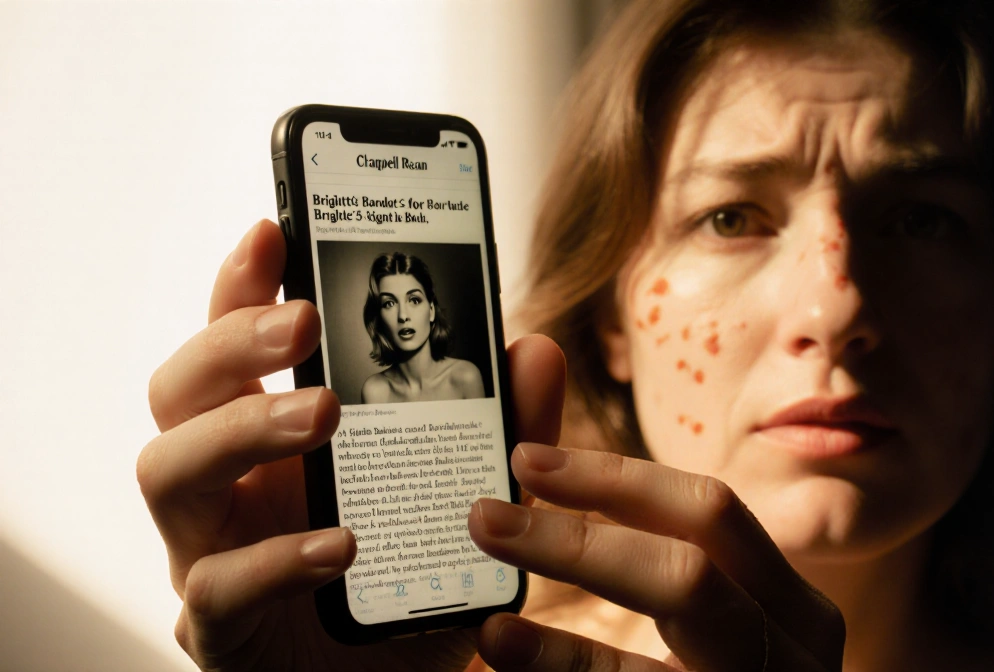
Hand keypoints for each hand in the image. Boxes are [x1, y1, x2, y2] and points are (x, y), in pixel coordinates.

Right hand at [138, 220, 566, 671]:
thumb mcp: (476, 496)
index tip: (272, 231)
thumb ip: (503, 427)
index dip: (243, 284)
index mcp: (275, 436)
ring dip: (241, 431)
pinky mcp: (221, 630)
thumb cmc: (412, 582)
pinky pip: (217, 589)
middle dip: (232, 343)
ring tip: (320, 415)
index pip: (237, 344)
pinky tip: (337, 544)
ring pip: (169, 472)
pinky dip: (275, 561)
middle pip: (179, 391)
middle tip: (301, 324)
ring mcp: (210, 553)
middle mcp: (229, 484)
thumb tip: (533, 347)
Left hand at [468, 445, 845, 670]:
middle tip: (487, 511)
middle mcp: (795, 650)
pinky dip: (569, 668)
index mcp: (788, 605)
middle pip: (697, 556)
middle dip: (587, 521)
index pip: (711, 514)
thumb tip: (548, 382)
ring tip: (485, 592)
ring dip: (577, 577)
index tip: (526, 460)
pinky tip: (506, 652)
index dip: (616, 479)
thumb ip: (640, 542)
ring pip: (686, 602)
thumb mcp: (703, 624)